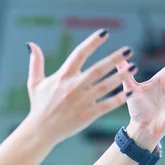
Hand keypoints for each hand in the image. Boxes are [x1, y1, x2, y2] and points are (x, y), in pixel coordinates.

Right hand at [24, 29, 135, 145]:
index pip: (79, 54)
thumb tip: (31, 44)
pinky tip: (129, 91)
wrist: (41, 131)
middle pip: (99, 68)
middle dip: (115, 58)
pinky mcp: (88, 114)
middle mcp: (74, 87)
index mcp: (63, 76)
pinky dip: (119, 98)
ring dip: (121, 75)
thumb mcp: (35, 83)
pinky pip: (107, 104)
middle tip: (129, 50)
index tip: (105, 32)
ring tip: (134, 67)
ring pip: (106, 85)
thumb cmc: (39, 106)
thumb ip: (36, 62)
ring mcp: (82, 101)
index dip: (92, 42)